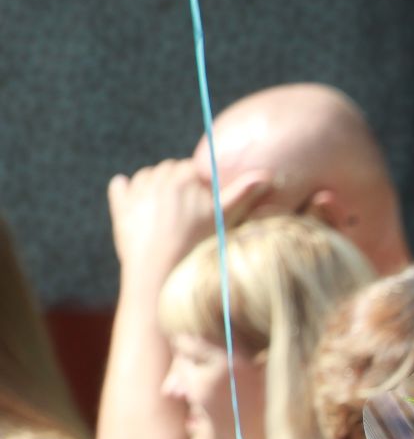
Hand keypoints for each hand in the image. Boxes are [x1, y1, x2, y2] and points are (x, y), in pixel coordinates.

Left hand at [107, 157, 269, 287]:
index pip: (193, 168)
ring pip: (147, 176)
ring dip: (155, 185)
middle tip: (188, 208)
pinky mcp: (121, 206)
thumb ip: (242, 193)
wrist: (160, 271)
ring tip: (166, 210)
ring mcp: (137, 190)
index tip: (204, 201)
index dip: (200, 184)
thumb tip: (267, 174)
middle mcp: (159, 177)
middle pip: (169, 169)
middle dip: (177, 183)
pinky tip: (135, 199)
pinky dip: (126, 188)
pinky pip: (120, 186)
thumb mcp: (224, 218)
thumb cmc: (197, 245)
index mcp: (184, 175)